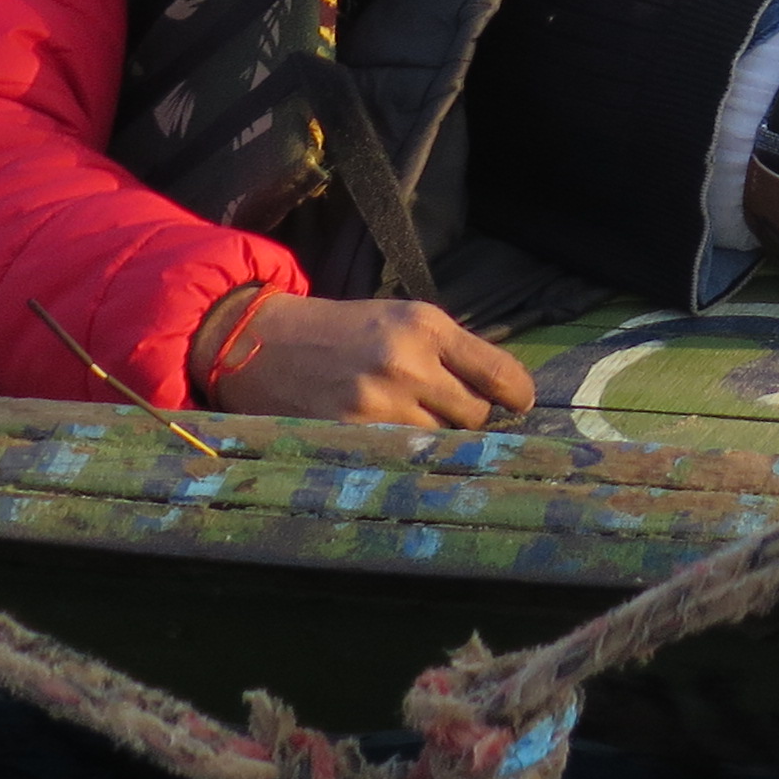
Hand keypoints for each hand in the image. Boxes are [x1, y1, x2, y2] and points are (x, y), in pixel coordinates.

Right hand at [197, 292, 535, 426]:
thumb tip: (504, 393)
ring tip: (402, 422)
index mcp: (426, 326)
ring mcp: (378, 404)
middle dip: (465, 419)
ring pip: (439, 443)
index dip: (517, 396)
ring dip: (430, 440)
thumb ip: (449, 351)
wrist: (259, 343)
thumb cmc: (340, 332)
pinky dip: (399, 456)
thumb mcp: (398, 320)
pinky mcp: (350, 436)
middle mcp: (408, 363)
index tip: (519, 405)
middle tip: (441, 412)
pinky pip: (400, 458)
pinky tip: (385, 442)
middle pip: (474, 416)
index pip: (499, 373)